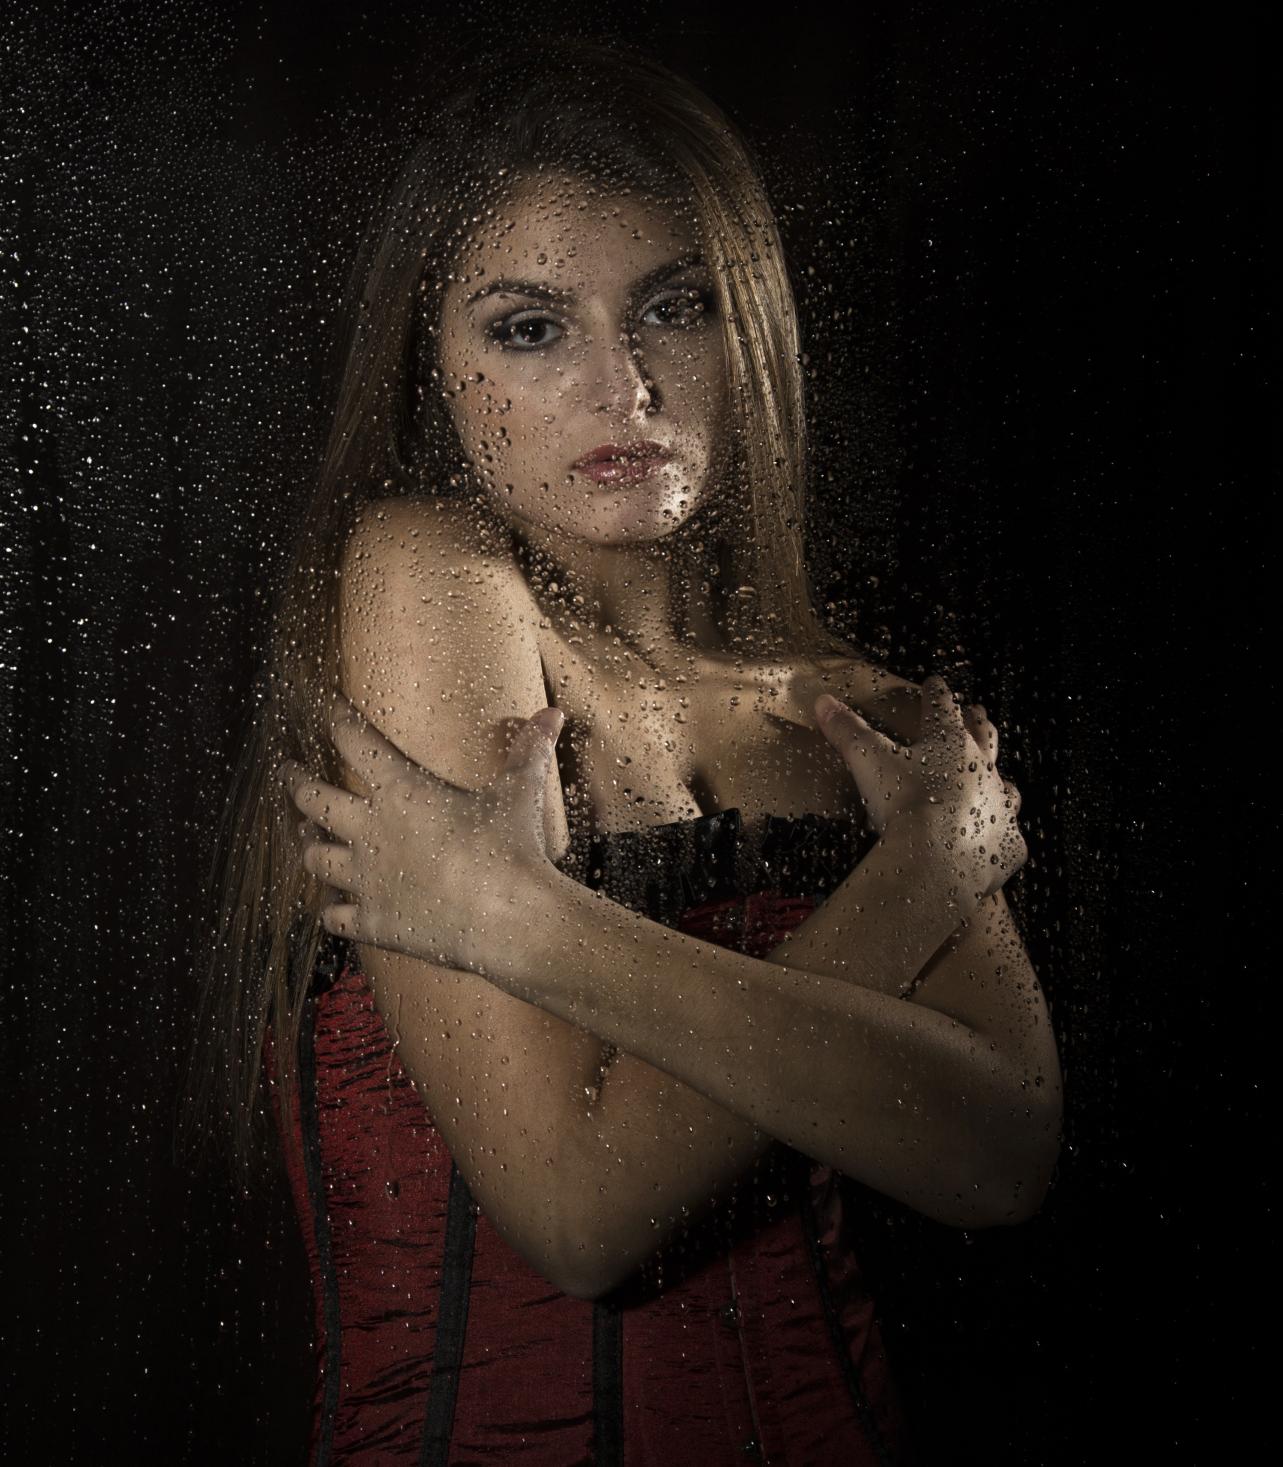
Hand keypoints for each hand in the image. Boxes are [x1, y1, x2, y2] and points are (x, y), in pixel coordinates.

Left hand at [279, 692, 565, 971]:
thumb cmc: (511, 850)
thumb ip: (528, 751)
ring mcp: (366, 879)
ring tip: (306, 834)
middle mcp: (370, 830)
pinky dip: (331, 909)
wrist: (508, 920)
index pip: (354, 740)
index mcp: (400, 790)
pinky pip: (334, 915)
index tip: (325, 706)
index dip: (336, 718)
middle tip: (286, 771)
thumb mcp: (519, 793)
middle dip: (295, 781)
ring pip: (314, 857)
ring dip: (308, 843)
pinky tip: (332, 907)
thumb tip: (551, 714)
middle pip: (312, 798)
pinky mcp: (373, 921)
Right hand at [815, 674, 1026, 898]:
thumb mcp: (868, 761)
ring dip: (1000, 783)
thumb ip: (847, 731)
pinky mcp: (1007, 845)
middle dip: (978, 722)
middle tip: (977, 710)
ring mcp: (1000, 807)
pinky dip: (1001, 839)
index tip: (934, 682)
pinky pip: (1009, 841)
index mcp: (950, 742)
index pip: (942, 707)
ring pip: (1006, 788)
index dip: (936, 693)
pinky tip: (996, 844)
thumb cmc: (904, 803)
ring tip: (999, 781)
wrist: (936, 860)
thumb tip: (823, 701)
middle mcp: (983, 769)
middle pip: (984, 736)